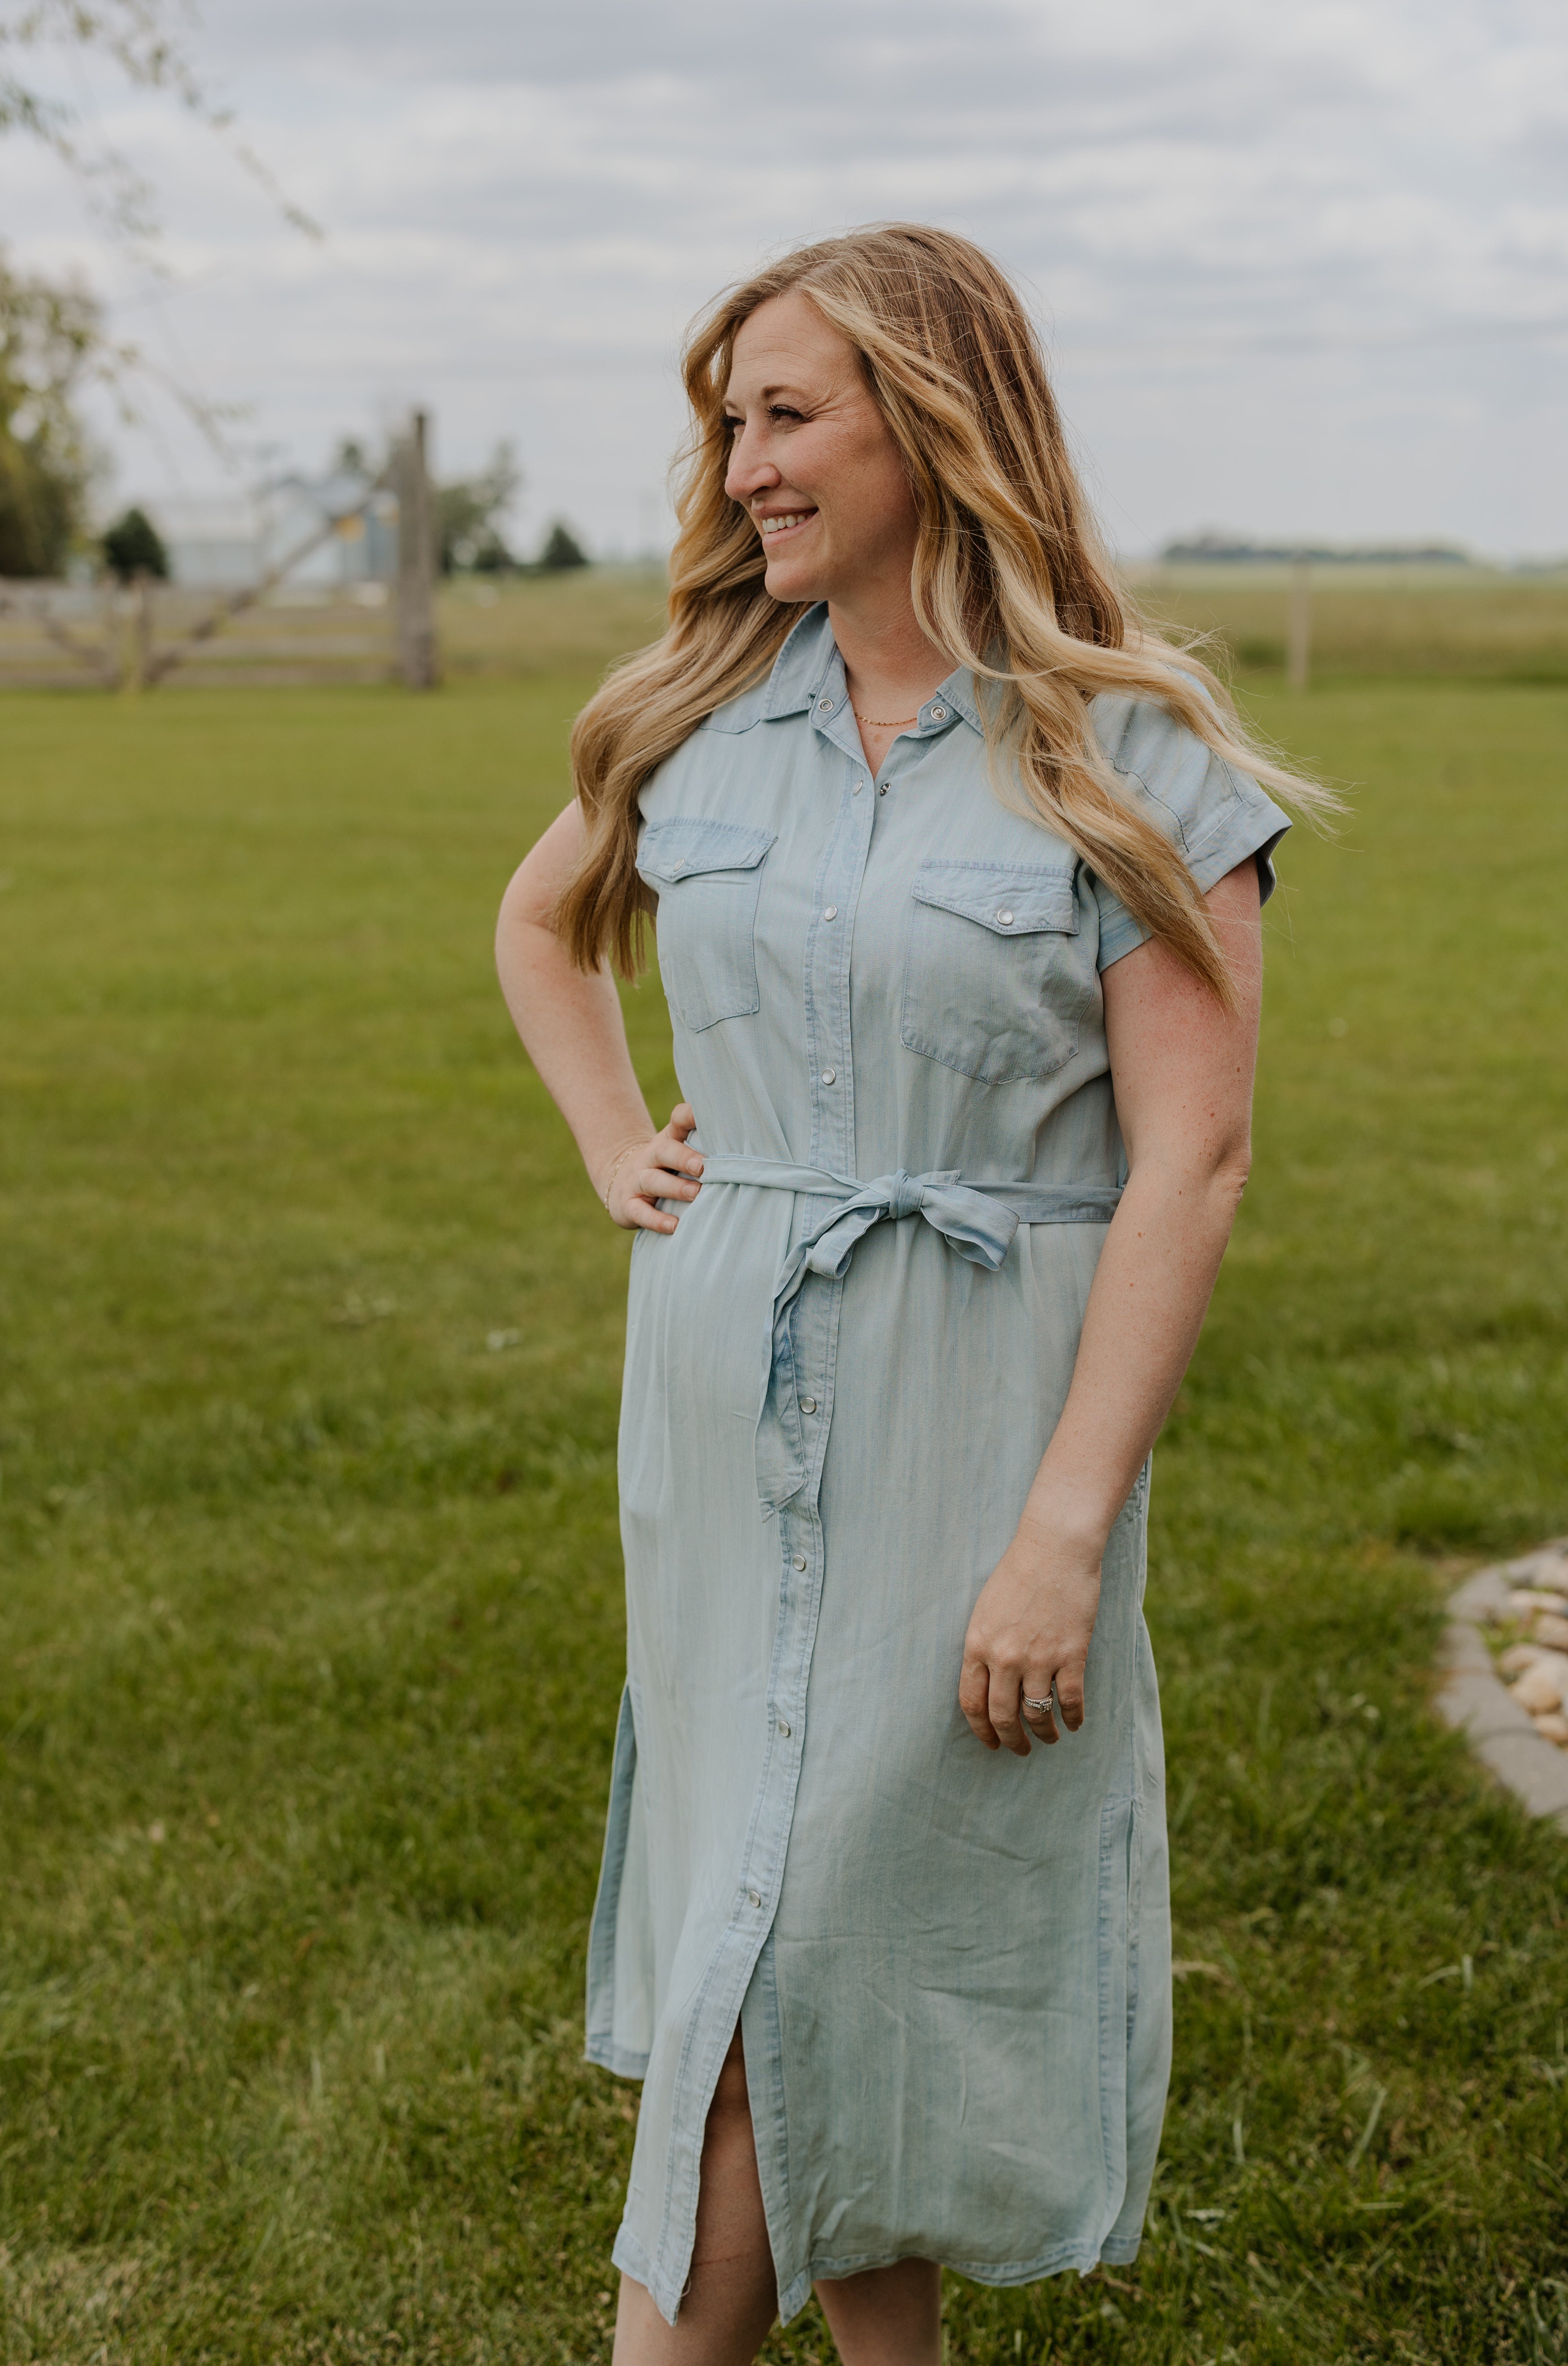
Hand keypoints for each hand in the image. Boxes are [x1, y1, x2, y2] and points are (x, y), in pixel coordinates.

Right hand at [601, 1103, 703, 1233]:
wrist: (621, 1181)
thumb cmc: (666, 1166)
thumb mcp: (679, 1149)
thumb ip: (703, 1144)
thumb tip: (743, 1140)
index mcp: (668, 1139)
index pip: (678, 1121)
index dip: (690, 1116)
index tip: (707, 1114)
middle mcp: (651, 1156)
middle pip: (664, 1151)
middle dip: (684, 1157)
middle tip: (704, 1166)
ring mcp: (637, 1180)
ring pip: (653, 1181)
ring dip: (676, 1188)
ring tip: (695, 1193)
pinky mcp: (628, 1204)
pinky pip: (640, 1212)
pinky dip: (657, 1220)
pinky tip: (674, 1226)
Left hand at [958, 1525, 1102, 1755]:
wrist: (1055, 1548)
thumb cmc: (1018, 1573)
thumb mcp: (985, 1610)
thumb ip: (984, 1647)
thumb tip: (988, 1682)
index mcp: (978, 1645)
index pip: (971, 1702)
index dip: (981, 1729)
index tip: (990, 1742)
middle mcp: (1004, 1658)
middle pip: (1003, 1716)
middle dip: (1011, 1740)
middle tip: (1019, 1750)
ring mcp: (1038, 1658)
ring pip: (1038, 1714)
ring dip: (1044, 1733)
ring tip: (1049, 1738)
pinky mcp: (1070, 1655)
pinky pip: (1070, 1700)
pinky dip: (1073, 1718)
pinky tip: (1074, 1724)